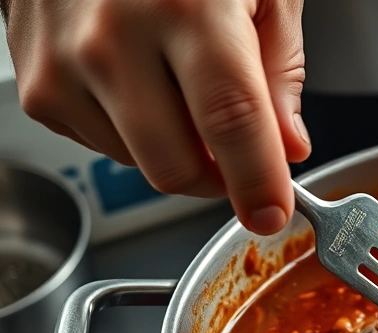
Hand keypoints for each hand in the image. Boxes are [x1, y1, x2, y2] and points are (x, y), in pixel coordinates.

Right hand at [3, 0, 309, 234]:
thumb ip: (280, 69)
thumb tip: (286, 147)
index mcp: (187, 8)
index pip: (232, 122)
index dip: (258, 181)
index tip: (272, 213)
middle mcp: (115, 39)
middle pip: (178, 165)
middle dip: (221, 178)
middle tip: (242, 153)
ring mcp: (65, 65)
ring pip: (142, 165)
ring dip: (178, 150)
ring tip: (182, 86)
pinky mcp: (38, 88)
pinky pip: (104, 147)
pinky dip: (136, 133)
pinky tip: (141, 81)